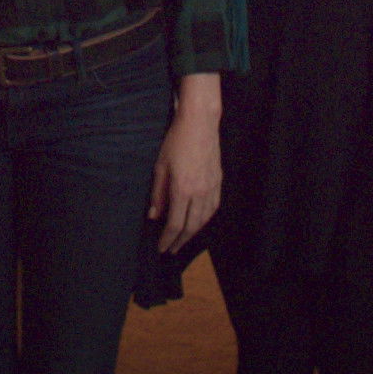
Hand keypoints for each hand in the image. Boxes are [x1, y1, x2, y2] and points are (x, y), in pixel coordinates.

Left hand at [149, 73, 221, 252]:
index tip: (161, 248)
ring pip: (204, 219)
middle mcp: (200, 193)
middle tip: (171, 250)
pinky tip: (199, 221)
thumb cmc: (175, 141)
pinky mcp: (218, 181)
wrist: (200, 123)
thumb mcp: (160, 167)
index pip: (175, 224)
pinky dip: (205, 219)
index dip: (167, 239)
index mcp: (183, 190)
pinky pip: (213, 207)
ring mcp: (212, 187)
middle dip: (180, 241)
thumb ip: (158, 194)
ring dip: (194, 233)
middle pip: (191, 226)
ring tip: (183, 239)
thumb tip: (154, 216)